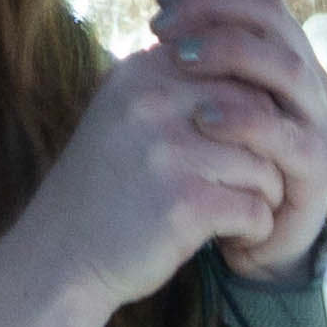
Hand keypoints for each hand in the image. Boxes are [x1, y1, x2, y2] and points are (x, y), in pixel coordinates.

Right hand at [14, 5, 298, 313]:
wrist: (59, 255)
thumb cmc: (107, 185)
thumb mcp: (127, 114)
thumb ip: (179, 84)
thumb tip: (259, 71)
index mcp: (143, 72)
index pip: (237, 70)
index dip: (253, 113)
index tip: (235, 147)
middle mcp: (153, 103)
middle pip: (260, 113)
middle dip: (266, 153)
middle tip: (248, 183)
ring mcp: (168, 153)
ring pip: (265, 164)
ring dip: (263, 196)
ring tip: (236, 212)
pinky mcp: (183, 204)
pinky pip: (256, 209)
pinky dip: (253, 230)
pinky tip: (230, 236)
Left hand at [149, 0, 326, 285]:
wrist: (242, 233)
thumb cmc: (213, 160)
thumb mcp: (198, 100)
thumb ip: (192, 59)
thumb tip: (162, 9)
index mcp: (280, 51)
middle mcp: (306, 77)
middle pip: (275, 18)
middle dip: (215, 11)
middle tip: (163, 27)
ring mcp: (317, 121)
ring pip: (289, 68)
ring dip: (232, 53)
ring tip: (180, 59)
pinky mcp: (317, 168)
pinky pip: (290, 136)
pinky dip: (248, 121)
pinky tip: (204, 118)